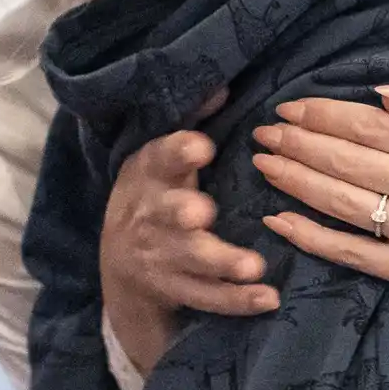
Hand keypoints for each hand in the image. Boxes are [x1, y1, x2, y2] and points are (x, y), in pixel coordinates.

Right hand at [100, 92, 277, 371]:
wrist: (120, 262)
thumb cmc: (156, 193)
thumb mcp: (162, 157)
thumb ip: (192, 123)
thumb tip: (223, 87)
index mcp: (148, 173)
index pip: (160, 158)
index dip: (178, 151)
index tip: (201, 146)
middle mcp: (149, 214)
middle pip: (166, 214)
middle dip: (182, 213)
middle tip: (204, 212)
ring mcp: (160, 256)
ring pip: (190, 260)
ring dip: (222, 263)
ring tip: (254, 266)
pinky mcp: (174, 289)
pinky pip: (206, 297)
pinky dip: (236, 301)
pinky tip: (267, 298)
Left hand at [252, 86, 388, 346]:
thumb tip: (378, 91)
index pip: (371, 126)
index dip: (323, 114)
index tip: (287, 108)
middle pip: (350, 160)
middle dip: (299, 143)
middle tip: (263, 133)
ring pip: (344, 201)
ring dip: (295, 181)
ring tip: (263, 164)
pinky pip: (351, 251)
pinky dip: (310, 235)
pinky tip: (278, 219)